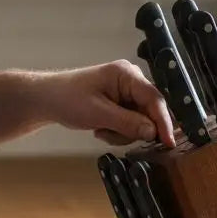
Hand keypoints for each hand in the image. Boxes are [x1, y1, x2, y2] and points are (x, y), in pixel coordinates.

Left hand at [38, 61, 176, 147]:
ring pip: (141, 122)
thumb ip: (128, 123)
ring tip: (101, 130)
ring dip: (123, 133)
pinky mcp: (123, 103)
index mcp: (127, 74)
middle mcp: (132, 80)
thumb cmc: (68, 99)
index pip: (154, 99)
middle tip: (109, 134)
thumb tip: (153, 132)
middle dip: (134, 129)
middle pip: (150, 112)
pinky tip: (101, 129)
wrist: (48, 99)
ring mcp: (128, 92)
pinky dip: (118, 132)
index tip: (169, 142)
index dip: (163, 122)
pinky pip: (132, 123)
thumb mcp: (98, 114)